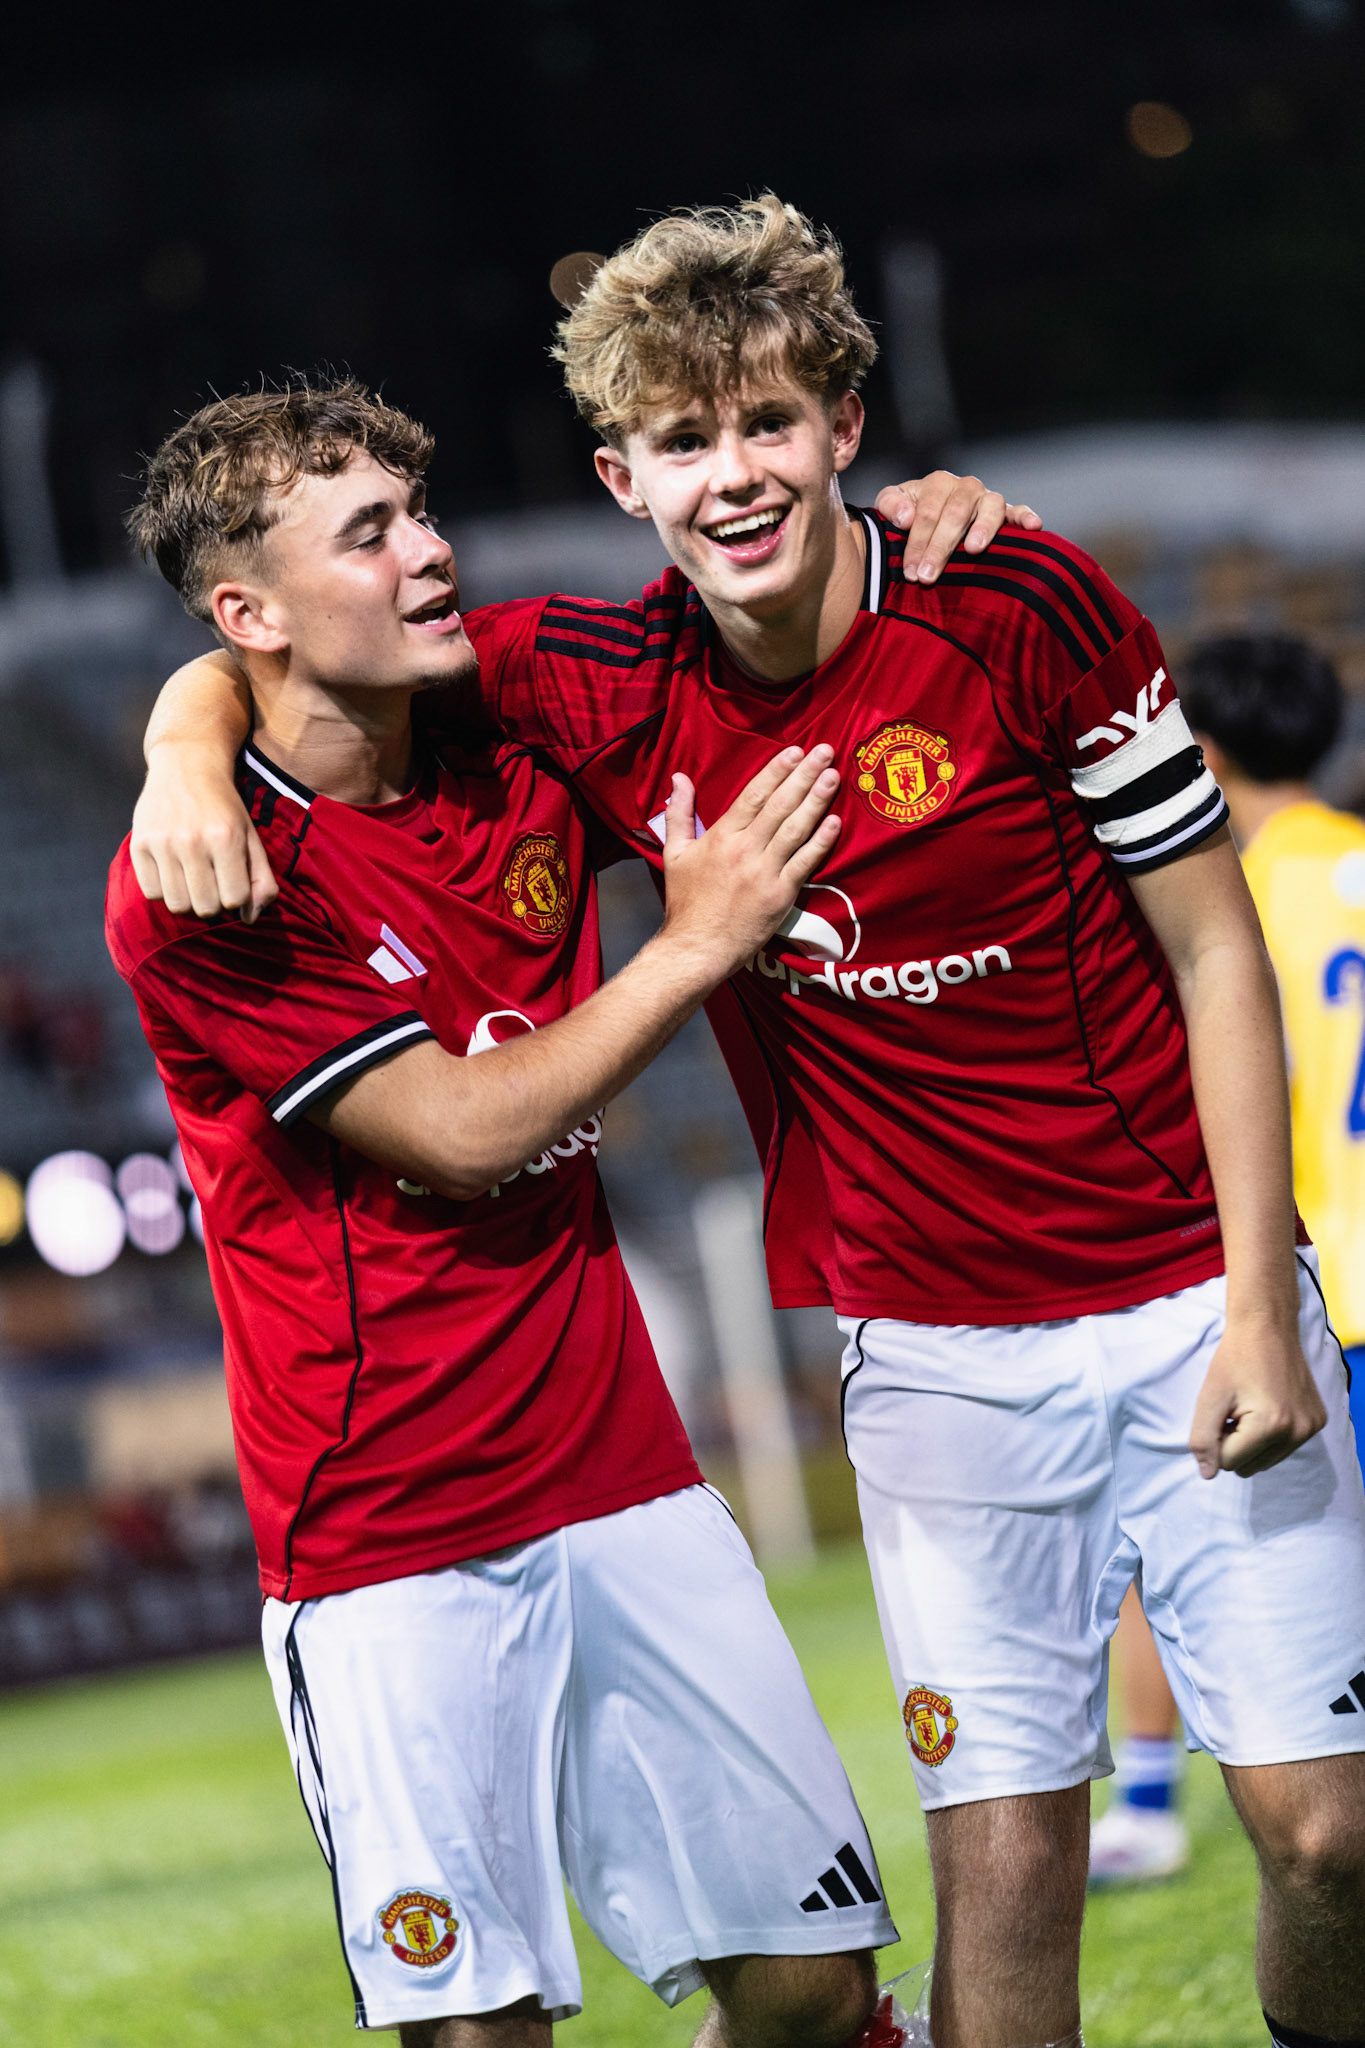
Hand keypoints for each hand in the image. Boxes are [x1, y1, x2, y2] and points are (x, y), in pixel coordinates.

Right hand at [131, 746, 277, 921]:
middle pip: (205, 908)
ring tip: (193, 879)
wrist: (186, 765)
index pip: (235, 900)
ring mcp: (162, 843)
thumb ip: (261, 879)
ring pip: (177, 905)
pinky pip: (151, 893)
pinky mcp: (138, 844)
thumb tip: (250, 919)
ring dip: (188, 900)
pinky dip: (164, 891)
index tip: (233, 883)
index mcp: (225, 838)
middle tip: (212, 882)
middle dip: (213, 902)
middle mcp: (191, 841)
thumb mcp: (251, 837)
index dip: (237, 899)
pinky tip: (172, 872)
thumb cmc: (224, 807)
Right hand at [660, 746, 840, 978]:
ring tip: (833, 776)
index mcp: (721, 836)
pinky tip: (835, 821)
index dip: (776, 771)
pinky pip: (805, 863)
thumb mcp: (674, 854)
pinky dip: (820, 842)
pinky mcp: (780, 895)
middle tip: (825, 752)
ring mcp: (765, 872)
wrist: (697, 947)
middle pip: (780, 805)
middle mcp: (745, 849)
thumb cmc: (686, 902)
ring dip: (817, 800)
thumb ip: (679, 813)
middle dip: (804, 775)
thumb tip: (679, 778)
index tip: (795, 751)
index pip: (754, 795)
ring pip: (795, 829)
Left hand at [874, 471, 1041, 584]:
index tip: (911, 572)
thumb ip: (890, 505)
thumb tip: (906, 517)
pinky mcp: (1007, 513)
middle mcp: (966, 487)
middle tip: (928, 576)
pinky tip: (1033, 527)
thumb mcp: (892, 507)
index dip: (917, 542)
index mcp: (938, 484)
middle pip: (954, 514)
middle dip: (940, 547)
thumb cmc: (911, 516)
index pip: (926, 513)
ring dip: (982, 529)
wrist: (932, 518)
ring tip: (973, 549)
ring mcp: (988, 499)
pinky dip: (1026, 517)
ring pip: (989, 508)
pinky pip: (1019, 511)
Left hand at [1188, 1320, 1327, 1477]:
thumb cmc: (1234, 1360)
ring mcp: (1311, 1429)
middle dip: (1234, 1444)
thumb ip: (1203, 1439)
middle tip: (1235, 1410)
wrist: (1268, 1328)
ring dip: (1251, 1443)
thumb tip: (1208, 1475)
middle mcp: (1298, 1432)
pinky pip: (1284, 1448)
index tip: (1222, 1411)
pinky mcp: (1318, 1422)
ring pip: (1265, 1461)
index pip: (1228, 1463)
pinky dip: (1270, 1436)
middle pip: (1248, 1467)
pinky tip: (1268, 1406)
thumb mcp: (1209, 1397)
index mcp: (1270, 1427)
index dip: (1217, 1438)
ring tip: (1250, 1408)